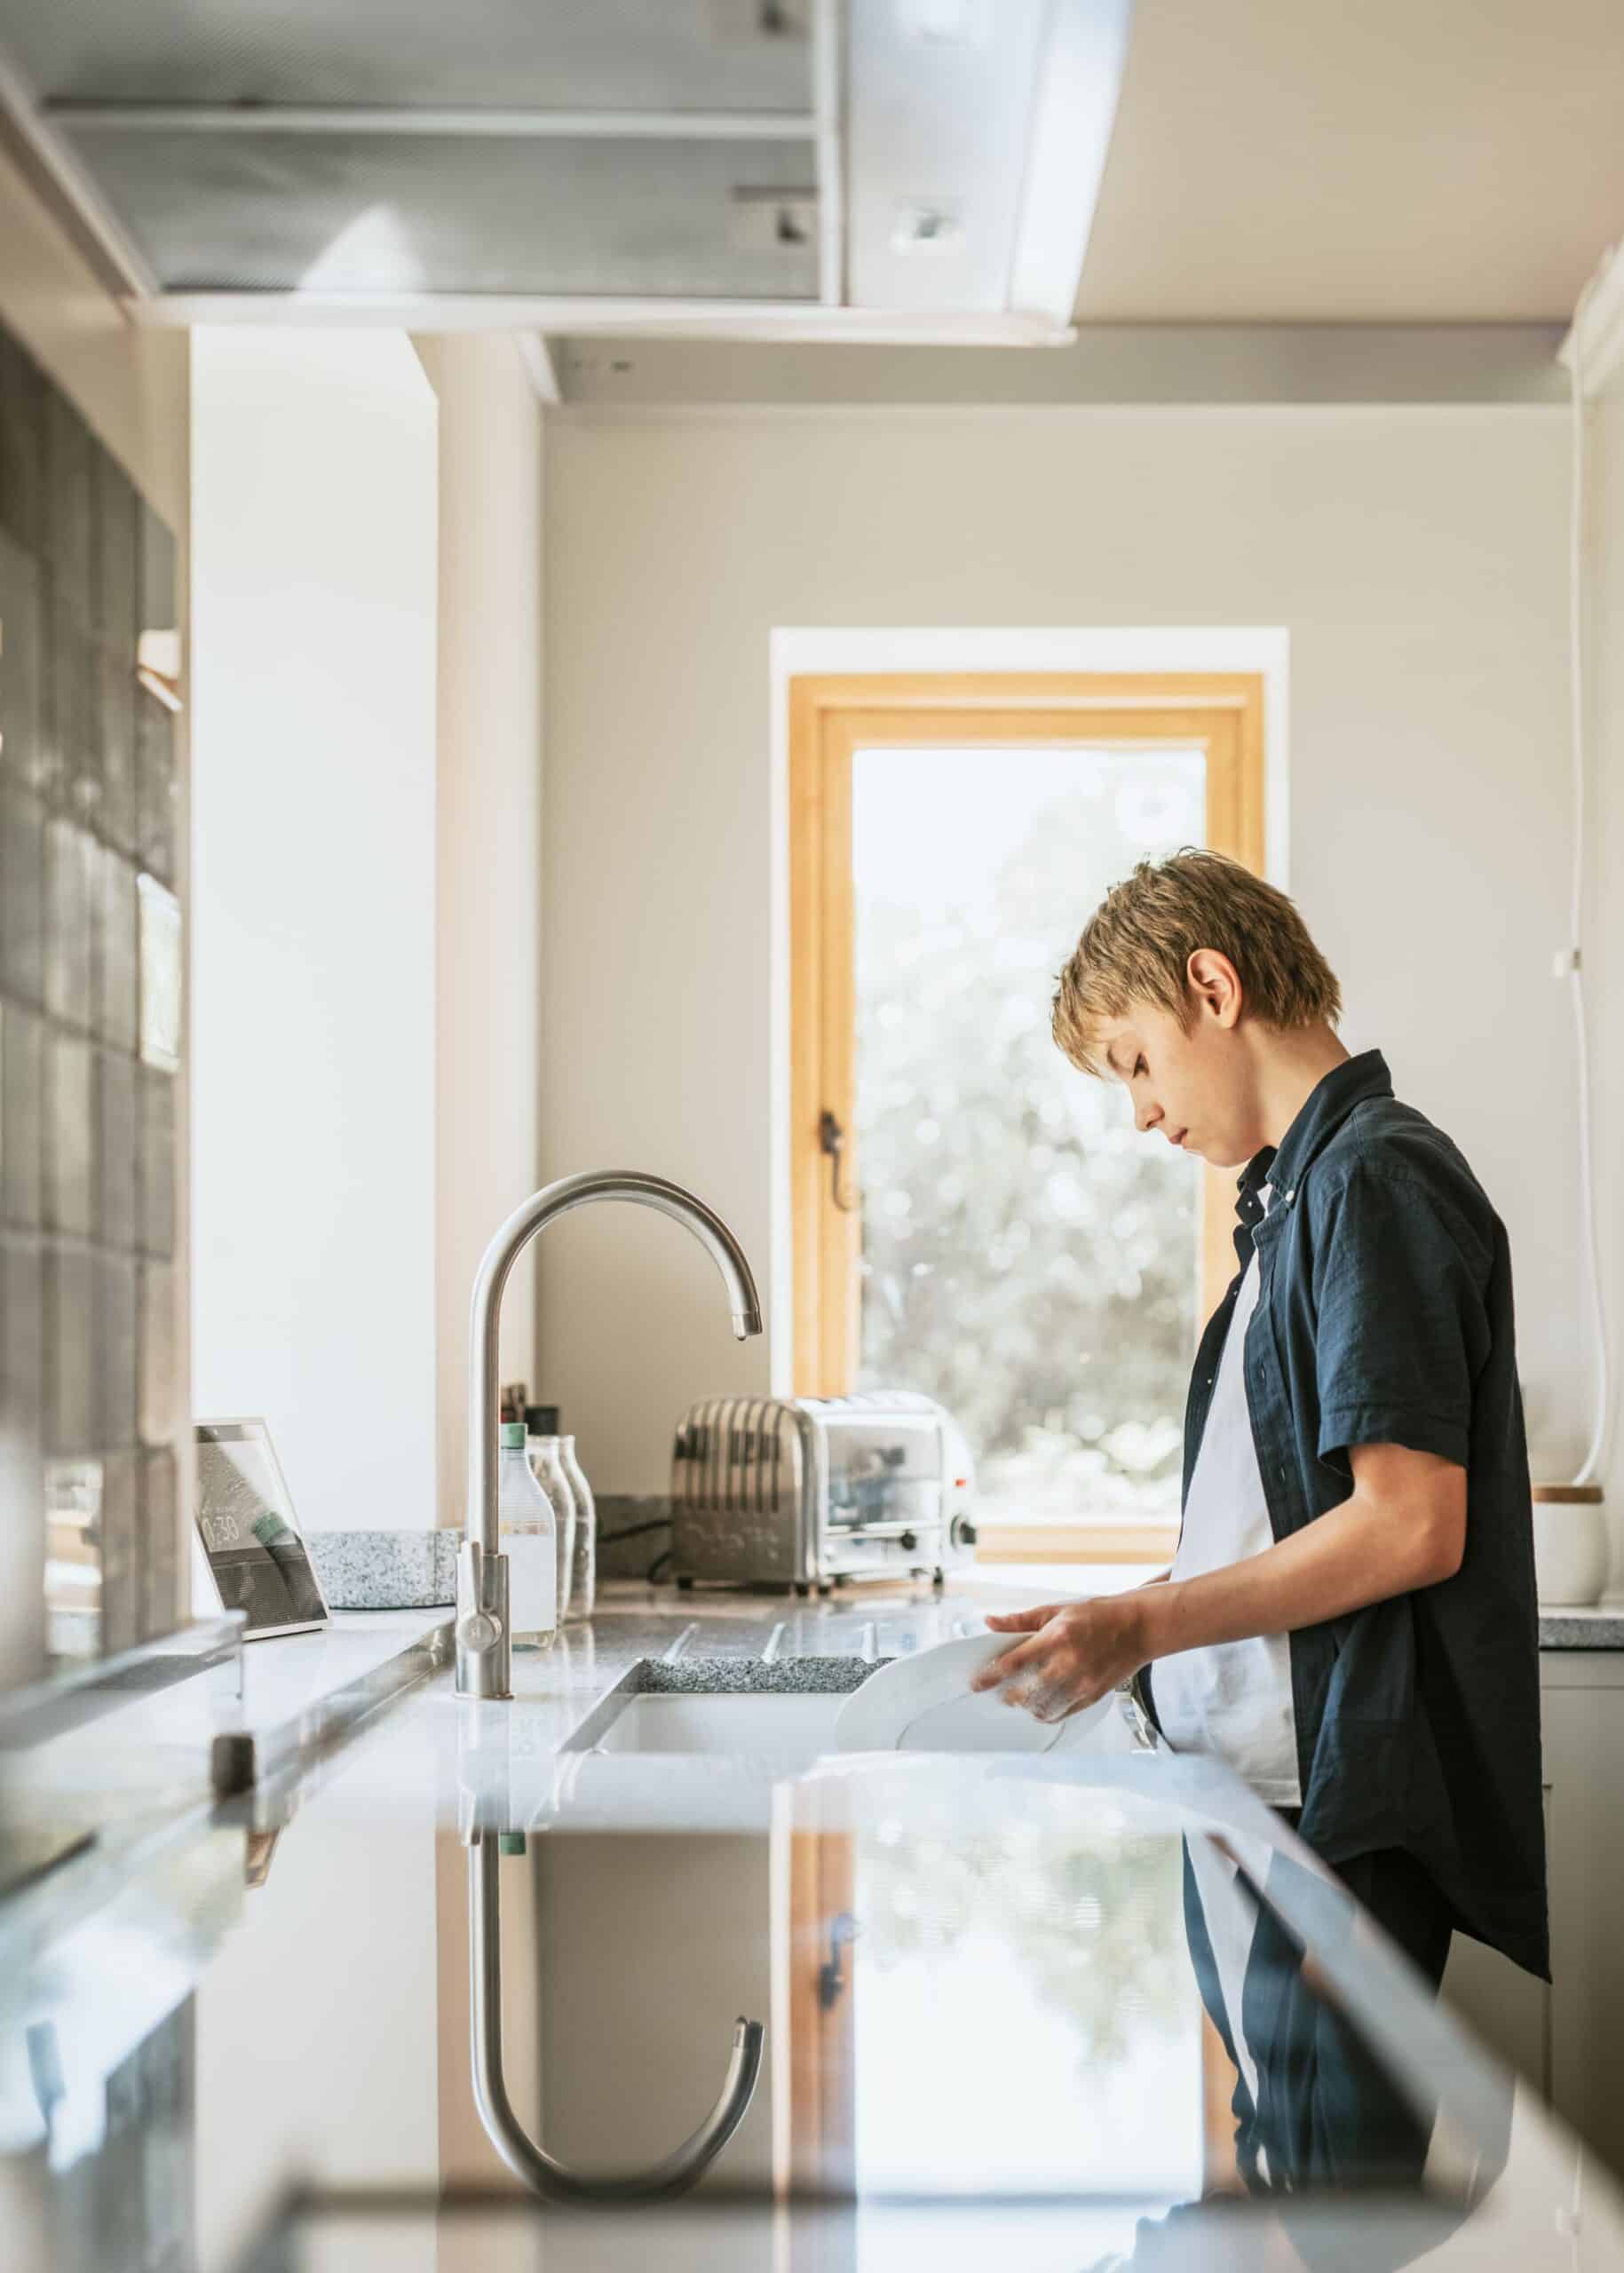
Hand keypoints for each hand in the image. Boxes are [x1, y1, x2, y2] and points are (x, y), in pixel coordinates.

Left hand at [969, 1596, 1148, 1722]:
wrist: (1137, 1627)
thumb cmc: (1097, 1615)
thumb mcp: (1055, 1609)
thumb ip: (1020, 1621)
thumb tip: (990, 1622)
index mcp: (1057, 1637)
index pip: (1014, 1662)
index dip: (990, 1676)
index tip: (976, 1684)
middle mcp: (1069, 1663)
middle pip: (1026, 1692)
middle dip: (1007, 1695)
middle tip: (998, 1692)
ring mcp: (1082, 1683)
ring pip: (1043, 1708)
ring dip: (1026, 1706)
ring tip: (1019, 1699)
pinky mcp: (1092, 1697)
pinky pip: (1062, 1713)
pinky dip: (1046, 1712)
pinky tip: (1040, 1705)